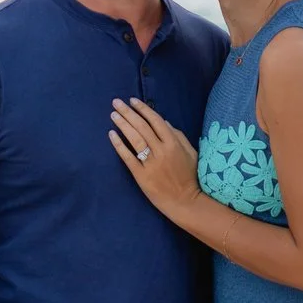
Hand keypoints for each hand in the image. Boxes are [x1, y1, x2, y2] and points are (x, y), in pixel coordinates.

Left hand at [107, 98, 200, 216]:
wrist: (185, 201)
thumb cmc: (190, 176)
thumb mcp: (191, 153)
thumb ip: (178, 136)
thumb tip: (164, 121)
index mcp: (173, 144)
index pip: (156, 121)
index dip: (143, 109)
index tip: (132, 101)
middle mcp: (161, 151)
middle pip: (142, 127)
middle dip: (128, 113)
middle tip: (116, 102)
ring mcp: (150, 163)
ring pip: (134, 139)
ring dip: (123, 124)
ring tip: (113, 114)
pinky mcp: (141, 175)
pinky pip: (128, 157)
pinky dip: (119, 145)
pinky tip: (111, 134)